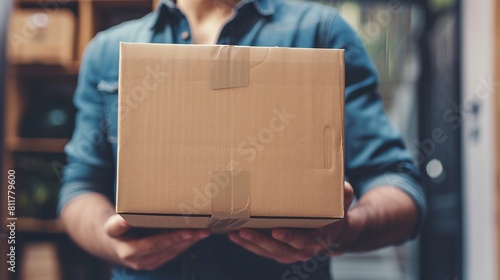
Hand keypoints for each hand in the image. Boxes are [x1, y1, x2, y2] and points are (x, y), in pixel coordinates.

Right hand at [104, 214, 209, 269]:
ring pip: (174, 252)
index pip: (156, 244)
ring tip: (204, 231)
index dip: (173, 238)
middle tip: (204, 230)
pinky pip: (174, 253)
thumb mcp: (111, 226)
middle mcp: (142, 261)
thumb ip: (117, 224)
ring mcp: (150, 263)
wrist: (112, 246)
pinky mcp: (156, 262)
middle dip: (188, 240)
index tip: (188, 231)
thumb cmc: (115, 232)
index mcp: (130, 252)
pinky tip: (195, 235)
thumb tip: (125, 219)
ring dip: (190, 242)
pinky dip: (185, 244)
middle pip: (169, 249)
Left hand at [228, 182, 354, 263]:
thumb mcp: (343, 203)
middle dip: (260, 240)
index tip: (276, 230)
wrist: (335, 233)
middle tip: (244, 230)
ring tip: (235, 232)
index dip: (290, 236)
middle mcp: (305, 250)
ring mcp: (291, 253)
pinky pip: (263, 251)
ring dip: (250, 243)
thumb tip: (345, 187)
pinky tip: (234, 236)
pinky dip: (249, 244)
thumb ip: (344, 196)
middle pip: (280, 248)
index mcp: (320, 238)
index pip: (304, 240)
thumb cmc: (336, 213)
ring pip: (268, 251)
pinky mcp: (281, 253)